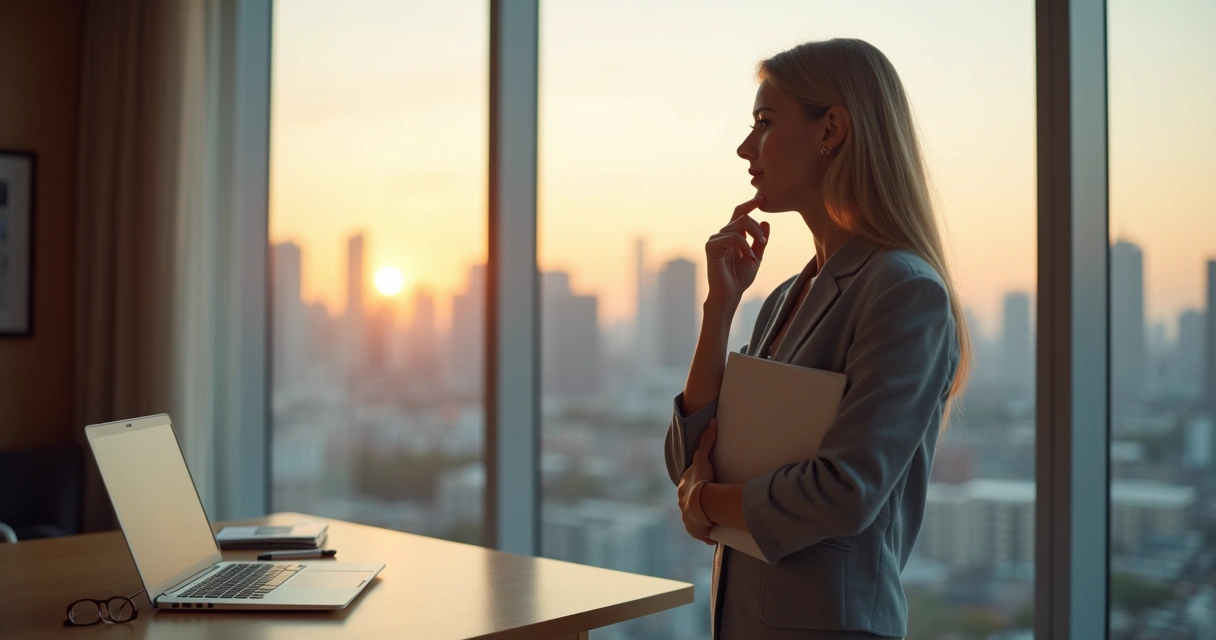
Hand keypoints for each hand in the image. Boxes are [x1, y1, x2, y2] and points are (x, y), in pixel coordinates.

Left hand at [678, 419, 718, 544]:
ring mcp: (687, 518)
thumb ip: (707, 440)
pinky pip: (700, 533)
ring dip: (701, 519)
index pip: (687, 487)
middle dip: (696, 504)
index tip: (702, 488)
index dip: (695, 487)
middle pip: (689, 503)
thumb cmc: (702, 481)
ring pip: (694, 519)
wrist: (702, 502)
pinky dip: (705, 534)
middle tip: (709, 504)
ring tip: (711, 520)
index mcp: (683, 489)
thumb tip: (712, 421)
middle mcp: (682, 504)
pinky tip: (711, 536)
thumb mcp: (703, 459)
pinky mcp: (695, 530)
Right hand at [705, 197, 769, 303]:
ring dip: (752, 237)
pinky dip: (744, 245)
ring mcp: (715, 239)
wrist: (730, 294)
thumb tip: (765, 222)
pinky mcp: (712, 246)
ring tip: (755, 254)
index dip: (750, 204)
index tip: (763, 199)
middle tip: (763, 242)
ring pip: (739, 225)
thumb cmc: (740, 278)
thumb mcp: (756, 257)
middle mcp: (722, 234)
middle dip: (756, 228)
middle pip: (742, 217)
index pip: (739, 213)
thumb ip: (760, 241)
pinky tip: (748, 257)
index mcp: (731, 235)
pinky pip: (732, 237)